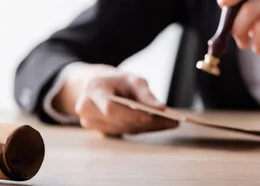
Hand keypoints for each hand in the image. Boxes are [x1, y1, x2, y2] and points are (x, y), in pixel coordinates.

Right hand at [54, 63, 177, 135]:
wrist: (96, 86)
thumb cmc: (115, 81)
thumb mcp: (131, 79)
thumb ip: (145, 93)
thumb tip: (161, 108)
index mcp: (93, 90)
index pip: (110, 107)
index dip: (129, 114)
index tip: (149, 116)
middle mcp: (88, 109)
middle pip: (119, 121)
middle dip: (145, 122)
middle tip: (171, 122)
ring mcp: (91, 123)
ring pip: (123, 129)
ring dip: (146, 128)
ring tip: (170, 123)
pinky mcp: (100, 131)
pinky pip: (124, 132)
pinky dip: (141, 129)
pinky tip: (158, 125)